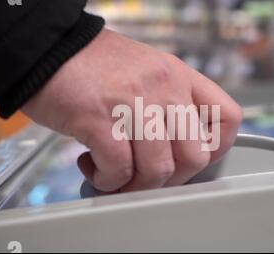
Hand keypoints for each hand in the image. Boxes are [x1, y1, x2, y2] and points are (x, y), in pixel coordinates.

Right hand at [22, 29, 241, 192]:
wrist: (47, 48)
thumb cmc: (92, 67)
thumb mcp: (145, 74)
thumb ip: (167, 105)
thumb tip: (174, 152)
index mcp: (179, 75)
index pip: (227, 117)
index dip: (217, 149)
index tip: (191, 160)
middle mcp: (164, 87)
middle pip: (195, 156)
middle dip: (170, 179)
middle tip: (146, 176)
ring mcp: (134, 102)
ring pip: (158, 170)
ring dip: (135, 185)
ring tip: (115, 174)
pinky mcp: (100, 119)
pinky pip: (119, 170)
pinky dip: (108, 181)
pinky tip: (94, 168)